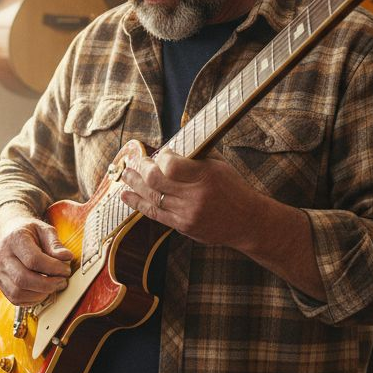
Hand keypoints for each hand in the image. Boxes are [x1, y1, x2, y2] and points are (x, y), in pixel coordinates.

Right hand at [0, 216, 73, 306]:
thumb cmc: (28, 232)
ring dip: (40, 294)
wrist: (6, 233)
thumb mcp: (44, 229)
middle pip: (23, 279)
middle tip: (62, 281)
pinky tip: (43, 291)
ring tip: (54, 286)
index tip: (66, 270)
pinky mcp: (0, 284)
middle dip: (47, 284)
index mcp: (15, 240)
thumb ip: (55, 243)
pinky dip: (32, 299)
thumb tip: (66, 257)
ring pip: (18, 293)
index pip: (33, 260)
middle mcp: (3, 257)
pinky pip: (16, 299)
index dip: (53, 268)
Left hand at [119, 150, 262, 248]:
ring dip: (134, 184)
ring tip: (125, 174)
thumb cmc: (233, 188)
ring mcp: (187, 213)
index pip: (171, 165)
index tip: (162, 153)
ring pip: (152, 197)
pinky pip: (155, 214)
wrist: (247, 221)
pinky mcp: (183, 226)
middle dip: (142, 168)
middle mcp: (195, 196)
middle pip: (156, 180)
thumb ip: (195, 155)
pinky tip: (126, 195)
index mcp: (206, 176)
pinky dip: (138, 203)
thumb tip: (171, 145)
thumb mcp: (219, 165)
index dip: (162, 157)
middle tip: (135, 160)